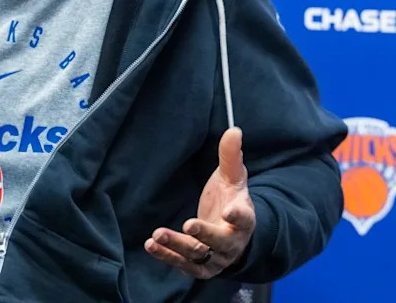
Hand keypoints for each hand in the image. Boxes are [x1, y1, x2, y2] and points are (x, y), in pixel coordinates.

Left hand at [145, 126, 255, 278]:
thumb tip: (234, 129)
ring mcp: (216, 257)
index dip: (238, 216)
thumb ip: (230, 156)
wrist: (232, 233)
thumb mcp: (233, 177)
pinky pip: (183, 264)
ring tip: (156, 235)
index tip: (229, 211)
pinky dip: (167, 256)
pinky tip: (151, 245)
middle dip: (205, 234)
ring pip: (198, 255)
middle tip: (189, 225)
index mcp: (244, 218)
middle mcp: (232, 242)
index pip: (244, 218)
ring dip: (177, 246)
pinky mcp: (199, 266)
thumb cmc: (231, 199)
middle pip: (220, 241)